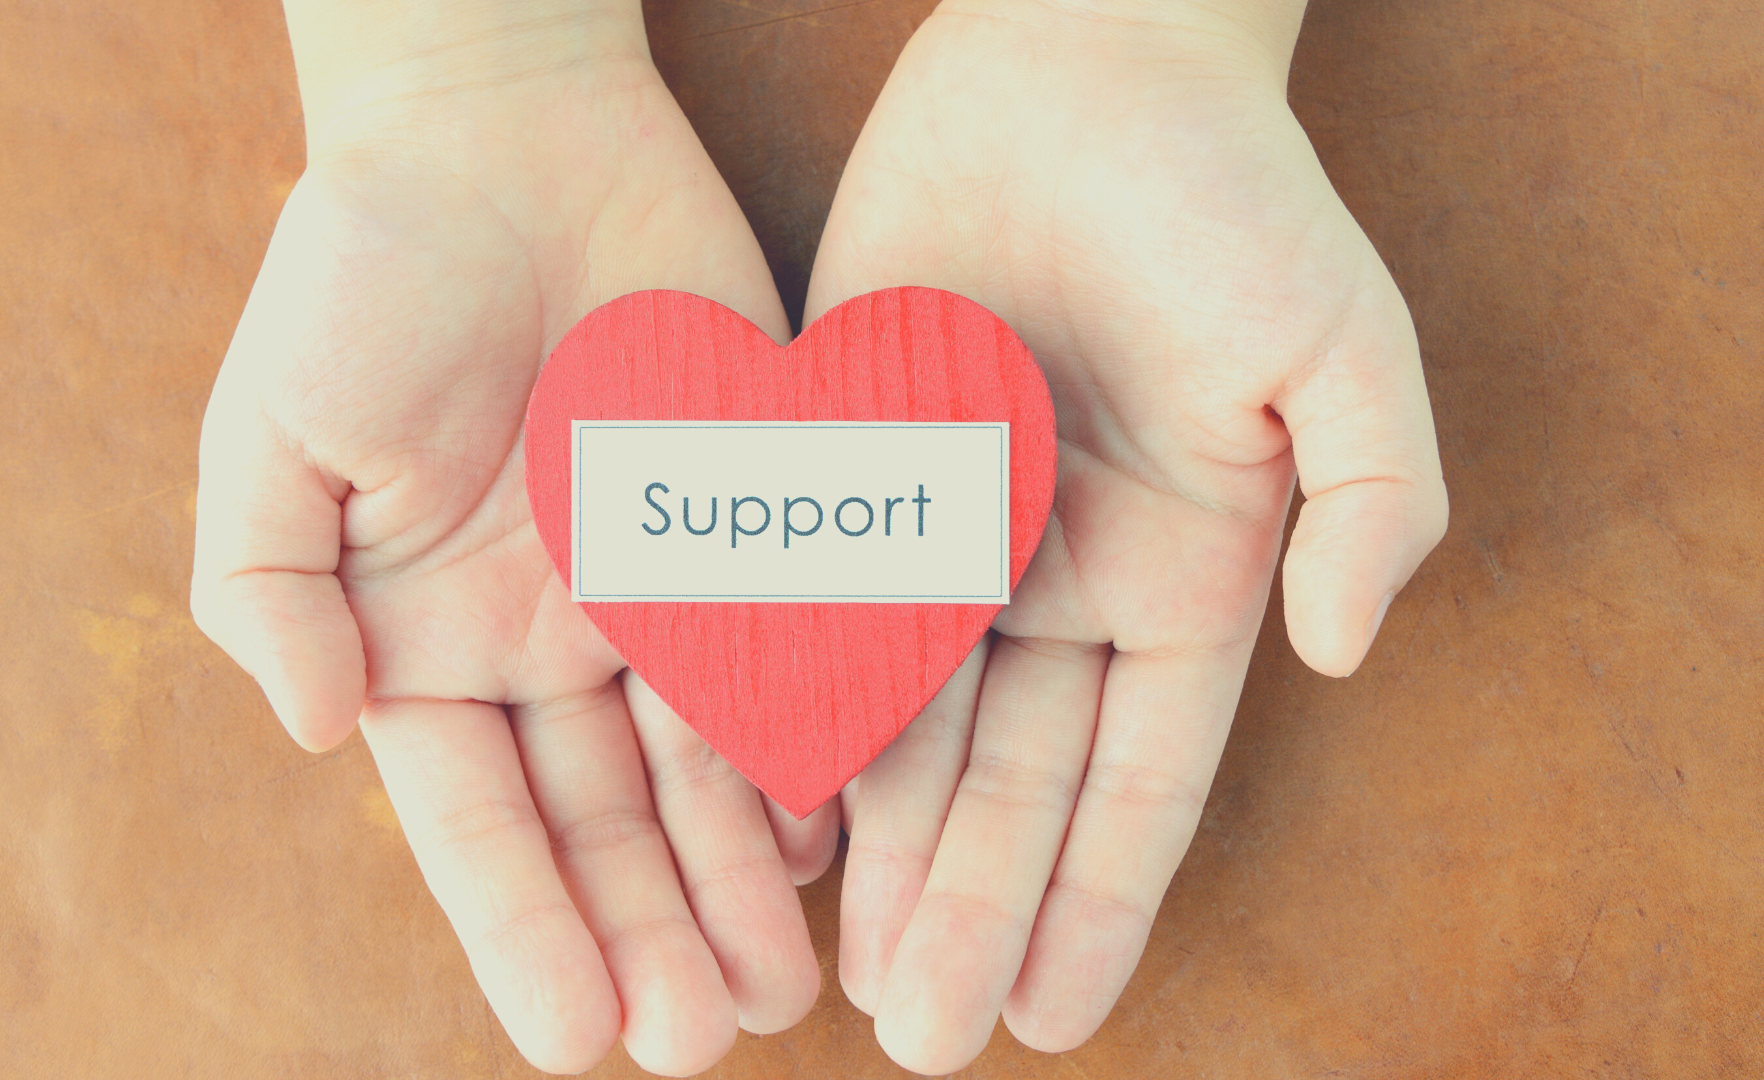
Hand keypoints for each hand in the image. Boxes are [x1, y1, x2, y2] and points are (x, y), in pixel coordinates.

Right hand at [190, 7, 836, 1072]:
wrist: (503, 145)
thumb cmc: (365, 277)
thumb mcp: (273, 437)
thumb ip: (271, 593)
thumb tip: (316, 732)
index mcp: (425, 646)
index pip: (479, 820)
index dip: (525, 927)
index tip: (575, 1033)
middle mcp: (544, 642)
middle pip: (605, 821)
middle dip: (649, 933)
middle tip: (701, 1039)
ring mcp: (650, 590)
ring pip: (704, 770)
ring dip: (736, 884)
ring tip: (778, 991)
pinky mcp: (742, 524)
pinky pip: (786, 657)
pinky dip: (808, 749)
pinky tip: (832, 837)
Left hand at [807, 2, 1448, 1070]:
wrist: (1078, 67)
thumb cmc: (1229, 196)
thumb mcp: (1346, 346)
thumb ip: (1380, 502)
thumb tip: (1347, 650)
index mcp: (1181, 578)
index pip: (1140, 778)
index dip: (1100, 898)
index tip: (1057, 1018)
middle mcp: (1061, 581)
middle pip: (1010, 779)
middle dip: (973, 906)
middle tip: (927, 1035)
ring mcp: (950, 532)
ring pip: (904, 723)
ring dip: (880, 849)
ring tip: (847, 974)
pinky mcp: (852, 468)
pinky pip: (813, 612)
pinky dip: (789, 712)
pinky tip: (763, 811)